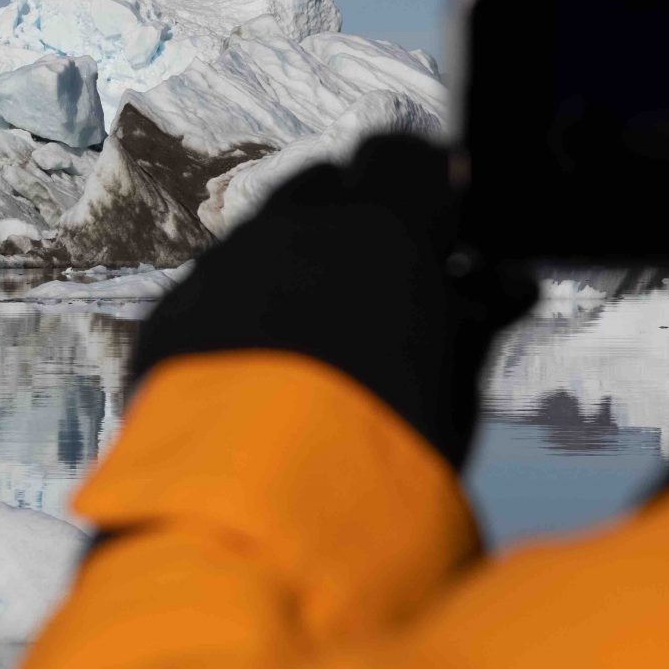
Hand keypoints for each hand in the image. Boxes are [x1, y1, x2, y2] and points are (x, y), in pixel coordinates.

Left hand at [129, 134, 535, 468]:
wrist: (255, 513)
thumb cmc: (383, 453)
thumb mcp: (454, 391)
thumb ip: (473, 324)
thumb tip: (499, 289)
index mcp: (379, 232)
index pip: (401, 154)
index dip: (423, 182)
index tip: (441, 222)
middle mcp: (291, 230)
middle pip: (321, 184)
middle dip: (352, 214)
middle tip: (381, 276)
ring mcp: (220, 266)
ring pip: (260, 233)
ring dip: (291, 259)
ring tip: (316, 329)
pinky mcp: (168, 315)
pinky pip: (211, 284)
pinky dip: (239, 305)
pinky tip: (255, 366)